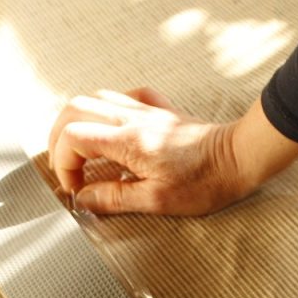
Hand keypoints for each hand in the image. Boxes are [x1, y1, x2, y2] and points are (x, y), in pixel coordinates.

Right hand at [47, 87, 250, 215]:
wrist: (239, 157)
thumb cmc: (206, 181)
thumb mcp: (157, 200)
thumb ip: (114, 198)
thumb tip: (84, 200)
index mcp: (128, 141)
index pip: (73, 138)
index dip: (63, 165)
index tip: (76, 189)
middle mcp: (131, 118)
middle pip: (72, 111)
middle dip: (58, 141)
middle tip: (67, 170)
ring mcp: (143, 110)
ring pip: (92, 98)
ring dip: (76, 123)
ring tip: (80, 153)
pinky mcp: (158, 110)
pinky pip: (122, 97)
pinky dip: (105, 110)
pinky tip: (110, 130)